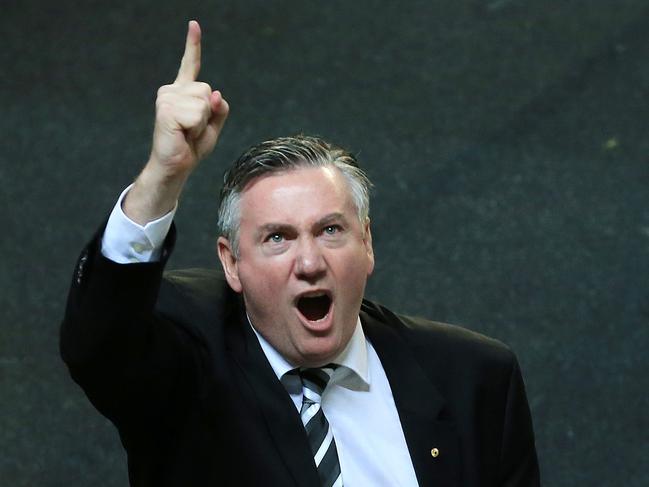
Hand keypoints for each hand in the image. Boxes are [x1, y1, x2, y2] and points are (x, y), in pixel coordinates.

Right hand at [150, 20, 228, 175]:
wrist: (176, 166)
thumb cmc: (192, 147)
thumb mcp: (213, 126)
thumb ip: (219, 109)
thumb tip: (215, 95)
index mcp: (182, 92)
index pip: (191, 65)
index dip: (193, 45)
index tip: (194, 24)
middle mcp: (171, 91)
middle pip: (207, 90)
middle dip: (208, 113)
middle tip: (193, 130)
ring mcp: (167, 98)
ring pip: (204, 102)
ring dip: (202, 123)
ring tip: (187, 132)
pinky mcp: (166, 109)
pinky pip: (198, 114)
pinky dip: (197, 128)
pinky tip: (183, 134)